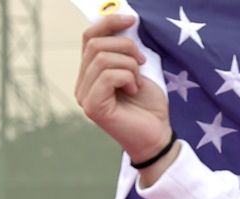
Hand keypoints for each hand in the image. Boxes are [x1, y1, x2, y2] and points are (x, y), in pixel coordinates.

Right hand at [74, 14, 174, 177]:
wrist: (157, 137)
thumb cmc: (149, 107)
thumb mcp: (138, 70)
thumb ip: (125, 51)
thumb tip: (124, 23)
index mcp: (90, 73)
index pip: (89, 37)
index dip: (109, 23)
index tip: (132, 20)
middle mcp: (82, 83)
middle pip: (95, 44)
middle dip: (125, 47)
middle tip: (142, 62)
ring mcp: (84, 96)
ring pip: (102, 58)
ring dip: (129, 65)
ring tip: (138, 81)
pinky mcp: (93, 106)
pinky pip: (108, 76)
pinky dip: (127, 77)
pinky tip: (134, 90)